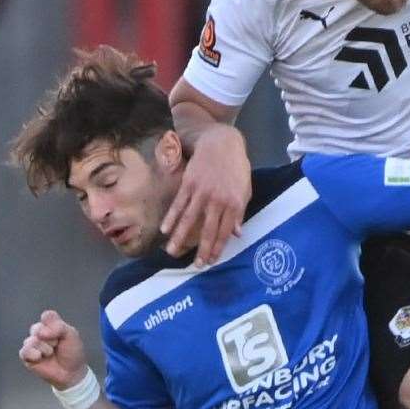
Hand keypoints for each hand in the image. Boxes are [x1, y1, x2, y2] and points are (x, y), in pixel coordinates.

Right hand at [20, 310, 87, 388]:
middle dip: (50, 338)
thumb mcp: (71, 334)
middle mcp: (40, 333)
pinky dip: (33, 354)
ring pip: (32, 340)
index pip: (47, 316)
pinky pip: (24, 351)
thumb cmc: (72, 352)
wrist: (71, 372)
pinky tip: (40, 357)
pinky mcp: (27, 356)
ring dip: (45, 348)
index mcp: (51, 325)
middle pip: (37, 328)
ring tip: (51, 354)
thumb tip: (41, 332)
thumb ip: (58, 326)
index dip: (53, 325)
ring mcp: (33, 344)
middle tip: (57, 345)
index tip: (62, 333)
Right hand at [161, 126, 250, 262]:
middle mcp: (217, 200)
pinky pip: (179, 204)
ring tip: (171, 251)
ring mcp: (201, 192)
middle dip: (202, 249)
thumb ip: (240, 212)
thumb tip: (237, 234)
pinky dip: (171, 217)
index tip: (211, 260)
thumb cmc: (236, 167)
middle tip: (196, 265)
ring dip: (180, 237)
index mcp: (234, 203)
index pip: (225, 231)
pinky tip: (164, 229)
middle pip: (208, 230)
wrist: (222, 142)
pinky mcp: (189, 183)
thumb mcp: (245, 189)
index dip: (218, 248)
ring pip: (189, 219)